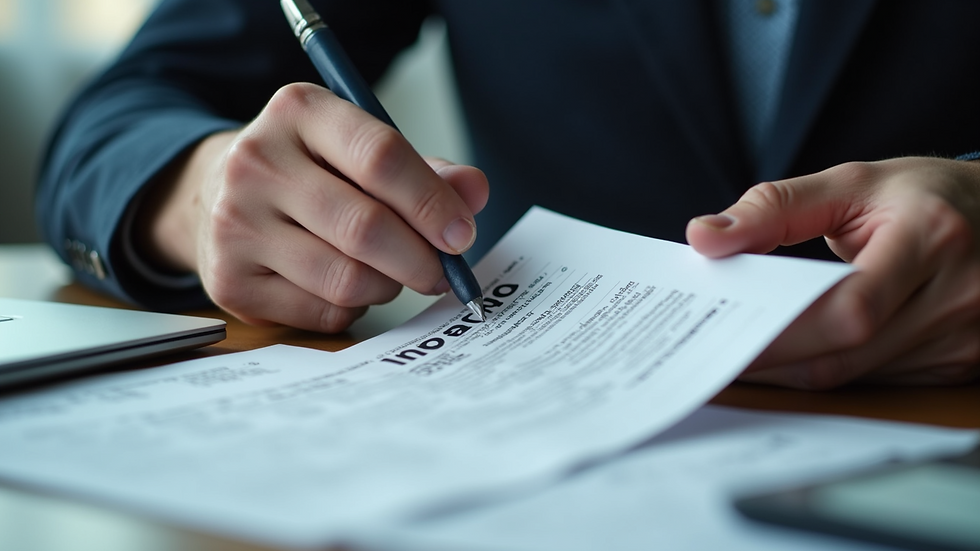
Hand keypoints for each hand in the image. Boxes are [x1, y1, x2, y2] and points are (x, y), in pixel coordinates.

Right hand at [141, 82, 488, 331]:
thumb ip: (423, 171)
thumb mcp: (359, 151)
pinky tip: (348, 288)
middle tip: (443, 274)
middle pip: (365, 226)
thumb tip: (474, 192)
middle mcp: (256, 162)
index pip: (380, 156)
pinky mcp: (230, 282)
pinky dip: (353, 309)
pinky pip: (322, 312)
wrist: (215, 195)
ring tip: (390, 275)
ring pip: (346, 278)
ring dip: (387, 287)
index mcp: (298, 112)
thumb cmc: (310, 173)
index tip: (462, 234)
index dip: (432, 202)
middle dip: (420, 260)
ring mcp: (235, 225)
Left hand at [686, 157, 979, 388]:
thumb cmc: (923, 196)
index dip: (782, 332)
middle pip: (849, 354)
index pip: (850, 307)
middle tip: (717, 353)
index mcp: (932, 238)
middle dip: (776, 358)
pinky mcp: (962, 365)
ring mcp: (967, 339)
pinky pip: (879, 382)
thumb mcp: (853, 183)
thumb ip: (774, 208)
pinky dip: (833, 370)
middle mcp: (959, 295)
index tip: (723, 335)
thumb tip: (704, 237)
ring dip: (800, 369)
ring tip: (747, 351)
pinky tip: (798, 356)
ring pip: (859, 377)